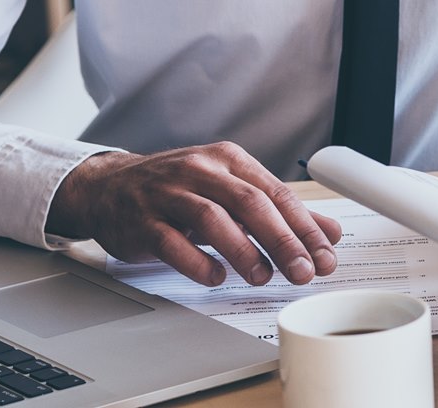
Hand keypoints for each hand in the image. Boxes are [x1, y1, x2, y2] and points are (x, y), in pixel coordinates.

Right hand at [46, 142, 341, 287]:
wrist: (108, 186)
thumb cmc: (177, 190)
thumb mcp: (230, 192)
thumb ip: (279, 212)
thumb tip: (329, 232)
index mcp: (228, 160)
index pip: (276, 193)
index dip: (305, 226)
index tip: (325, 255)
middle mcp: (201, 171)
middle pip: (250, 203)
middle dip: (282, 240)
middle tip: (303, 271)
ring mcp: (169, 194)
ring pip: (212, 218)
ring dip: (243, 250)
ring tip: (263, 276)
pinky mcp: (142, 220)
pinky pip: (170, 241)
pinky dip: (196, 261)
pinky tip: (215, 277)